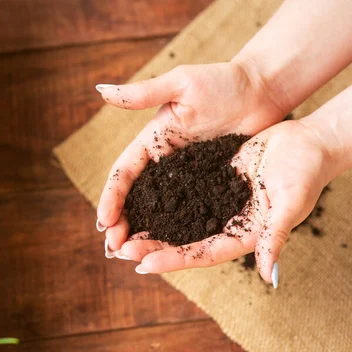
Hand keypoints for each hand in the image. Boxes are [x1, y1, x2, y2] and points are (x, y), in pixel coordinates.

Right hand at [97, 62, 287, 256]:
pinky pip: (186, 210)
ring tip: (131, 257)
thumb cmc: (223, 82)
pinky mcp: (206, 183)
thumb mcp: (180, 84)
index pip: (124, 172)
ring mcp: (184, 175)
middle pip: (135, 197)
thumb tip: (100, 90)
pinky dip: (172, 229)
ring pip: (157, 209)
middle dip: (121, 223)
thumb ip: (142, 94)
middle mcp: (163, 161)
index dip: (111, 197)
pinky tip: (165, 248)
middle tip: (112, 249)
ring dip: (143, 232)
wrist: (263, 90)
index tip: (103, 221)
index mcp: (151, 140)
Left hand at [120, 119, 336, 284]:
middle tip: (119, 251)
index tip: (143, 265)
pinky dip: (161, 200)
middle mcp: (225, 224)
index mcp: (243, 236)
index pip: (202, 254)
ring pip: (178, 221)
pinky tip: (139, 201)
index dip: (173, 260)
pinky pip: (182, 195)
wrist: (307, 141)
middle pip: (183, 242)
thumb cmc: (305, 172)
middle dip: (152, 248)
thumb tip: (269, 276)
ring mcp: (216, 204)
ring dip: (151, 227)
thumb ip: (276, 236)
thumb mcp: (289, 204)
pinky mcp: (211, 182)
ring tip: (121, 232)